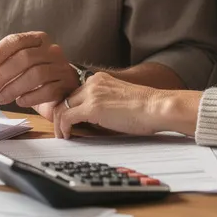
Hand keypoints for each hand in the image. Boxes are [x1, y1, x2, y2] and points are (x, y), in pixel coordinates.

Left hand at [0, 31, 78, 108]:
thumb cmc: (34, 79)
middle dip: (2, 73)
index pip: (15, 41)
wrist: (62, 93)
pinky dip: (30, 97)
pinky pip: (48, 90)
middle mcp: (52, 50)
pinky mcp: (66, 85)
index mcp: (37, 40)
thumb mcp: (14, 71)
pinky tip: (19, 102)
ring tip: (0, 98)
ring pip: (36, 74)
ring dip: (13, 87)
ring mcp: (61, 67)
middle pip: (25, 57)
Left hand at [53, 73, 198, 138]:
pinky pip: (66, 117)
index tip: (67, 122)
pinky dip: (63, 128)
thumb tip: (91, 123)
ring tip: (63, 136)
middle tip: (61, 131)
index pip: (74, 93)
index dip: (68, 108)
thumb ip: (104, 106)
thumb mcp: (120, 101)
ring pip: (62, 108)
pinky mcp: (92, 107)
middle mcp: (93, 83)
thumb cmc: (146, 110)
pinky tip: (67, 137)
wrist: (158, 108)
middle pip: (65, 99)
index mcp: (99, 79)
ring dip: (59, 124)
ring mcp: (92, 94)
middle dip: (59, 116)